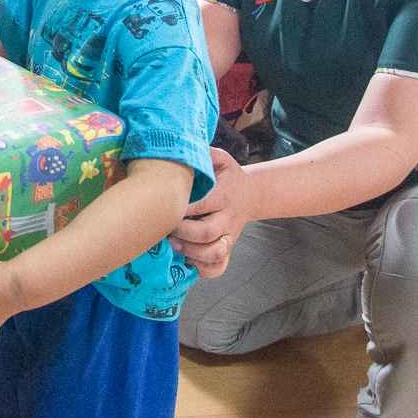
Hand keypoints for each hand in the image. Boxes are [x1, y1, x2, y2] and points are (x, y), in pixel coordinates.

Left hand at [166, 148, 250, 278]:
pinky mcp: (228, 248)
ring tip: (174, 245)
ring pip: (214, 253)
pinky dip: (204, 269)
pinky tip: (189, 260)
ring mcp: (229, 236)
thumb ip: (204, 154)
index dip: (184, 208)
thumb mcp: (220, 159)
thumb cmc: (228, 175)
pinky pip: (219, 267)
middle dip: (183, 232)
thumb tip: (180, 148)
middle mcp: (228, 217)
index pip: (205, 204)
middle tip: (165, 228)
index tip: (166, 205)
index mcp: (224, 194)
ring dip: (192, 252)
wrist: (252, 194)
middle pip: (207, 232)